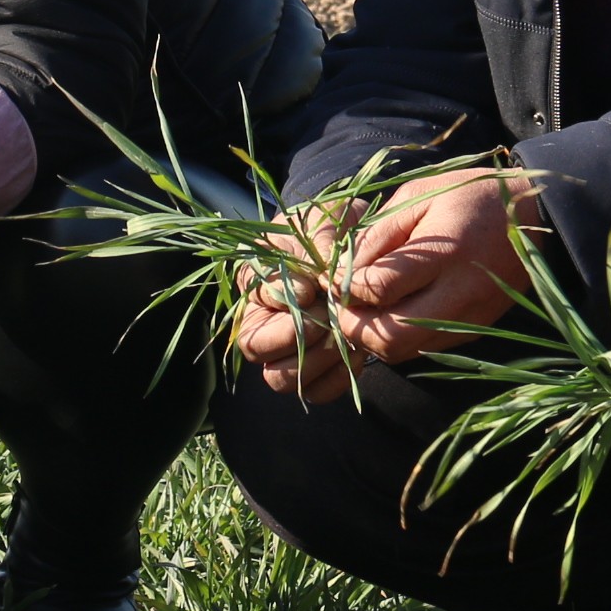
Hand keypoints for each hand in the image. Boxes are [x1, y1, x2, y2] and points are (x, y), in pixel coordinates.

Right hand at [232, 203, 363, 399]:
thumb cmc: (335, 228)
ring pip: (279, 378)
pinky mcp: (316, 370)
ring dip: (313, 362)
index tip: (309, 289)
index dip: (279, 296)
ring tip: (345, 338)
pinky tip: (357, 354)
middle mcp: (261, 319)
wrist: (358, 244)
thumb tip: (313, 279)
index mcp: (255, 278)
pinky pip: (315, 391)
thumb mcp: (327, 219)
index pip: (252, 298)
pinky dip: (335, 380)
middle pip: (254, 347)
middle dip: (292, 336)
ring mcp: (286, 349)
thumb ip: (320, 238)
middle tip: (326, 320)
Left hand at [236, 163, 537, 400]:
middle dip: (353, 327)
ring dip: (373, 338)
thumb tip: (341, 269)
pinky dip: (398, 338)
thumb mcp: (421, 195)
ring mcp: (469, 319)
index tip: (333, 275)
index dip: (346, 287)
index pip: (379, 287)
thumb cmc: (473, 196)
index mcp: (445, 253)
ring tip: (364, 311)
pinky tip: (392, 313)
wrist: (538, 217)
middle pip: (389, 336)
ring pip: (403, 352)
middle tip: (341, 306)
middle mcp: (459, 294)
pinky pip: (423, 348)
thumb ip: (380, 233)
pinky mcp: (474, 332)